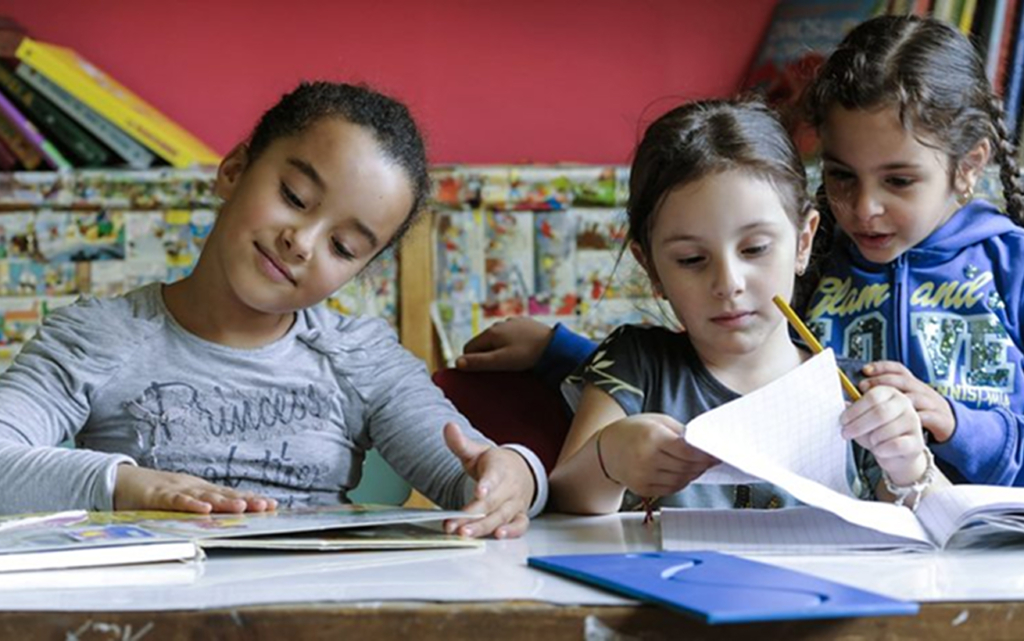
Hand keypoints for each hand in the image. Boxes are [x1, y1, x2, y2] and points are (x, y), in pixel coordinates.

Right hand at [114, 465, 277, 513]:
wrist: (120, 480)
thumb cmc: (154, 494)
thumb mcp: (181, 500)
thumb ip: (199, 508)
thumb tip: (224, 519)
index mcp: (200, 489)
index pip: (230, 494)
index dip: (250, 499)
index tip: (272, 505)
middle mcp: (193, 486)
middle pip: (223, 494)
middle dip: (246, 500)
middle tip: (267, 506)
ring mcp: (176, 489)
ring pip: (204, 495)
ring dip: (224, 502)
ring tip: (242, 507)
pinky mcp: (157, 495)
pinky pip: (176, 500)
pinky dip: (190, 504)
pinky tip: (203, 508)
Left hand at [442, 423, 533, 538]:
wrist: (519, 471)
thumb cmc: (494, 464)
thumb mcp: (477, 452)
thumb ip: (461, 443)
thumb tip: (448, 427)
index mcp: (500, 468)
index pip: (494, 476)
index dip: (487, 484)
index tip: (479, 492)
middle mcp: (510, 486)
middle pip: (492, 502)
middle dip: (473, 515)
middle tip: (455, 525)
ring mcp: (516, 502)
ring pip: (501, 517)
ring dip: (484, 527)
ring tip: (466, 533)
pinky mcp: (519, 515)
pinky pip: (519, 525)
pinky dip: (512, 532)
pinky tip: (498, 536)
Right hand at [456, 317, 553, 370]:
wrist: (556, 345)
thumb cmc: (528, 355)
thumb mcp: (501, 362)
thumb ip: (479, 362)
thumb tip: (457, 363)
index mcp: (491, 332)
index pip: (469, 348)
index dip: (471, 361)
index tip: (481, 372)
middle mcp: (499, 323)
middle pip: (482, 342)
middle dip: (485, 355)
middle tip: (498, 369)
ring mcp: (512, 321)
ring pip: (497, 338)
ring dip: (498, 349)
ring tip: (511, 361)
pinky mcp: (524, 323)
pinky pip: (510, 334)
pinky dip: (511, 343)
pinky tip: (521, 351)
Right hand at [600, 413, 717, 496]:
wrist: (606, 450)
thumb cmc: (633, 431)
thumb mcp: (657, 421)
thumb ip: (681, 432)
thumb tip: (704, 444)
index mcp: (652, 437)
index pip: (687, 451)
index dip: (705, 454)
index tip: (717, 453)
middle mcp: (646, 458)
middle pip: (687, 467)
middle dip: (703, 464)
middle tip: (711, 458)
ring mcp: (644, 476)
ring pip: (682, 480)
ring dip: (694, 473)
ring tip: (697, 464)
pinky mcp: (643, 489)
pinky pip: (672, 488)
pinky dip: (682, 481)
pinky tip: (682, 471)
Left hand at [840, 385, 927, 485]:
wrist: (896, 455)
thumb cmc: (877, 433)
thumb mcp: (862, 420)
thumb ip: (852, 411)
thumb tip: (842, 404)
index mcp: (891, 393)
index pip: (872, 397)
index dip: (854, 410)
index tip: (842, 420)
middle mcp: (905, 404)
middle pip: (879, 413)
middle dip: (858, 425)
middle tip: (846, 433)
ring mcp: (913, 423)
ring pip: (885, 431)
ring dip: (871, 439)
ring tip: (871, 442)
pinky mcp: (917, 442)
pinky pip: (894, 445)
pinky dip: (881, 450)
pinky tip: (880, 450)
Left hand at [860, 361, 955, 441]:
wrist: (946, 426)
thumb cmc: (915, 414)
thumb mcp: (901, 402)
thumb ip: (882, 398)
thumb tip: (853, 395)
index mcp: (912, 384)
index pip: (898, 369)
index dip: (882, 367)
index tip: (864, 369)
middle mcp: (922, 390)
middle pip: (903, 381)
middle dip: (881, 382)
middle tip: (862, 387)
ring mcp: (932, 404)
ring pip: (913, 398)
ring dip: (894, 403)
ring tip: (876, 410)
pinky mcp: (939, 419)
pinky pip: (925, 418)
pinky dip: (911, 420)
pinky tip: (896, 424)